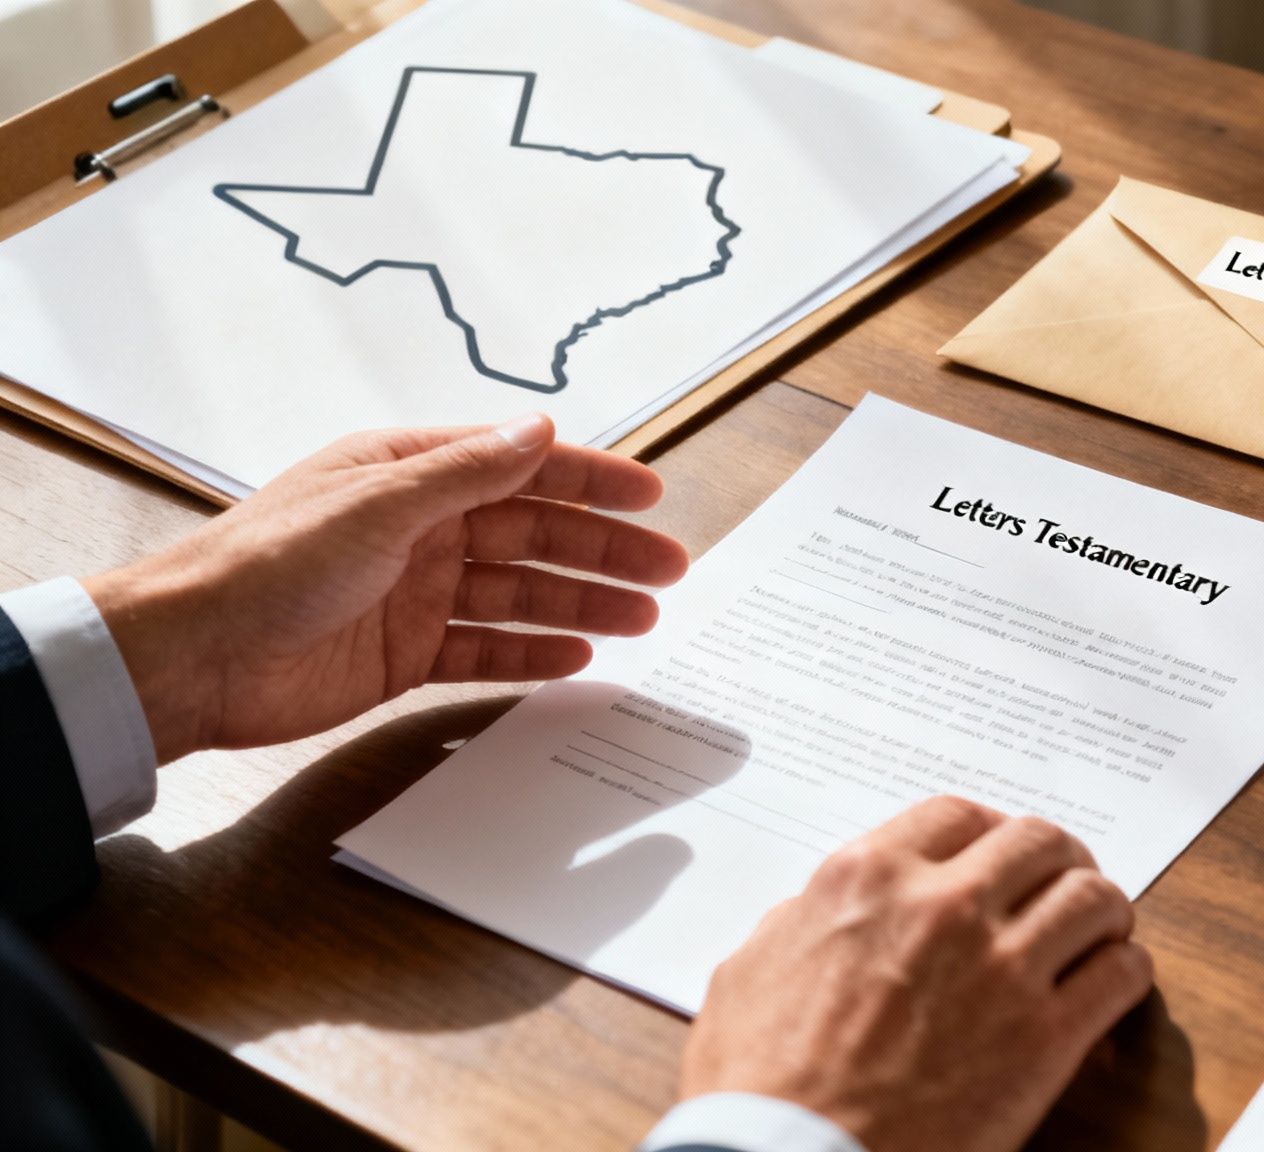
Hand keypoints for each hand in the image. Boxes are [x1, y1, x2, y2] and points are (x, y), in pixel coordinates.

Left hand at [83, 414, 686, 761]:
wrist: (193, 657)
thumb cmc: (268, 564)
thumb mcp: (379, 504)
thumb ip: (467, 470)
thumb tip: (541, 426)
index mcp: (409, 472)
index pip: (520, 467)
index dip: (591, 479)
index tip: (651, 497)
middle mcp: (419, 528)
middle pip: (533, 533)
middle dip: (603, 550)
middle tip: (668, 571)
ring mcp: (414, 593)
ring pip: (519, 594)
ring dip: (582, 603)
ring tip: (643, 620)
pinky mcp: (403, 654)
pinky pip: (484, 651)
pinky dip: (531, 655)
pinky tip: (578, 658)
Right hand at [681, 797, 1153, 1151]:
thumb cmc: (757, 1085)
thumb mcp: (749, 974)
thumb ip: (797, 922)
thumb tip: (814, 911)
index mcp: (868, 879)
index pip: (958, 815)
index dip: (989, 832)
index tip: (1000, 854)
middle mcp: (943, 906)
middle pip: (1038, 842)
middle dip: (1058, 860)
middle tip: (1061, 885)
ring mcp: (1002, 968)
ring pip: (1095, 897)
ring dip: (1103, 911)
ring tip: (1100, 932)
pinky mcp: (1046, 1038)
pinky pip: (1122, 974)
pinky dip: (1126, 971)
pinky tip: (1112, 986)